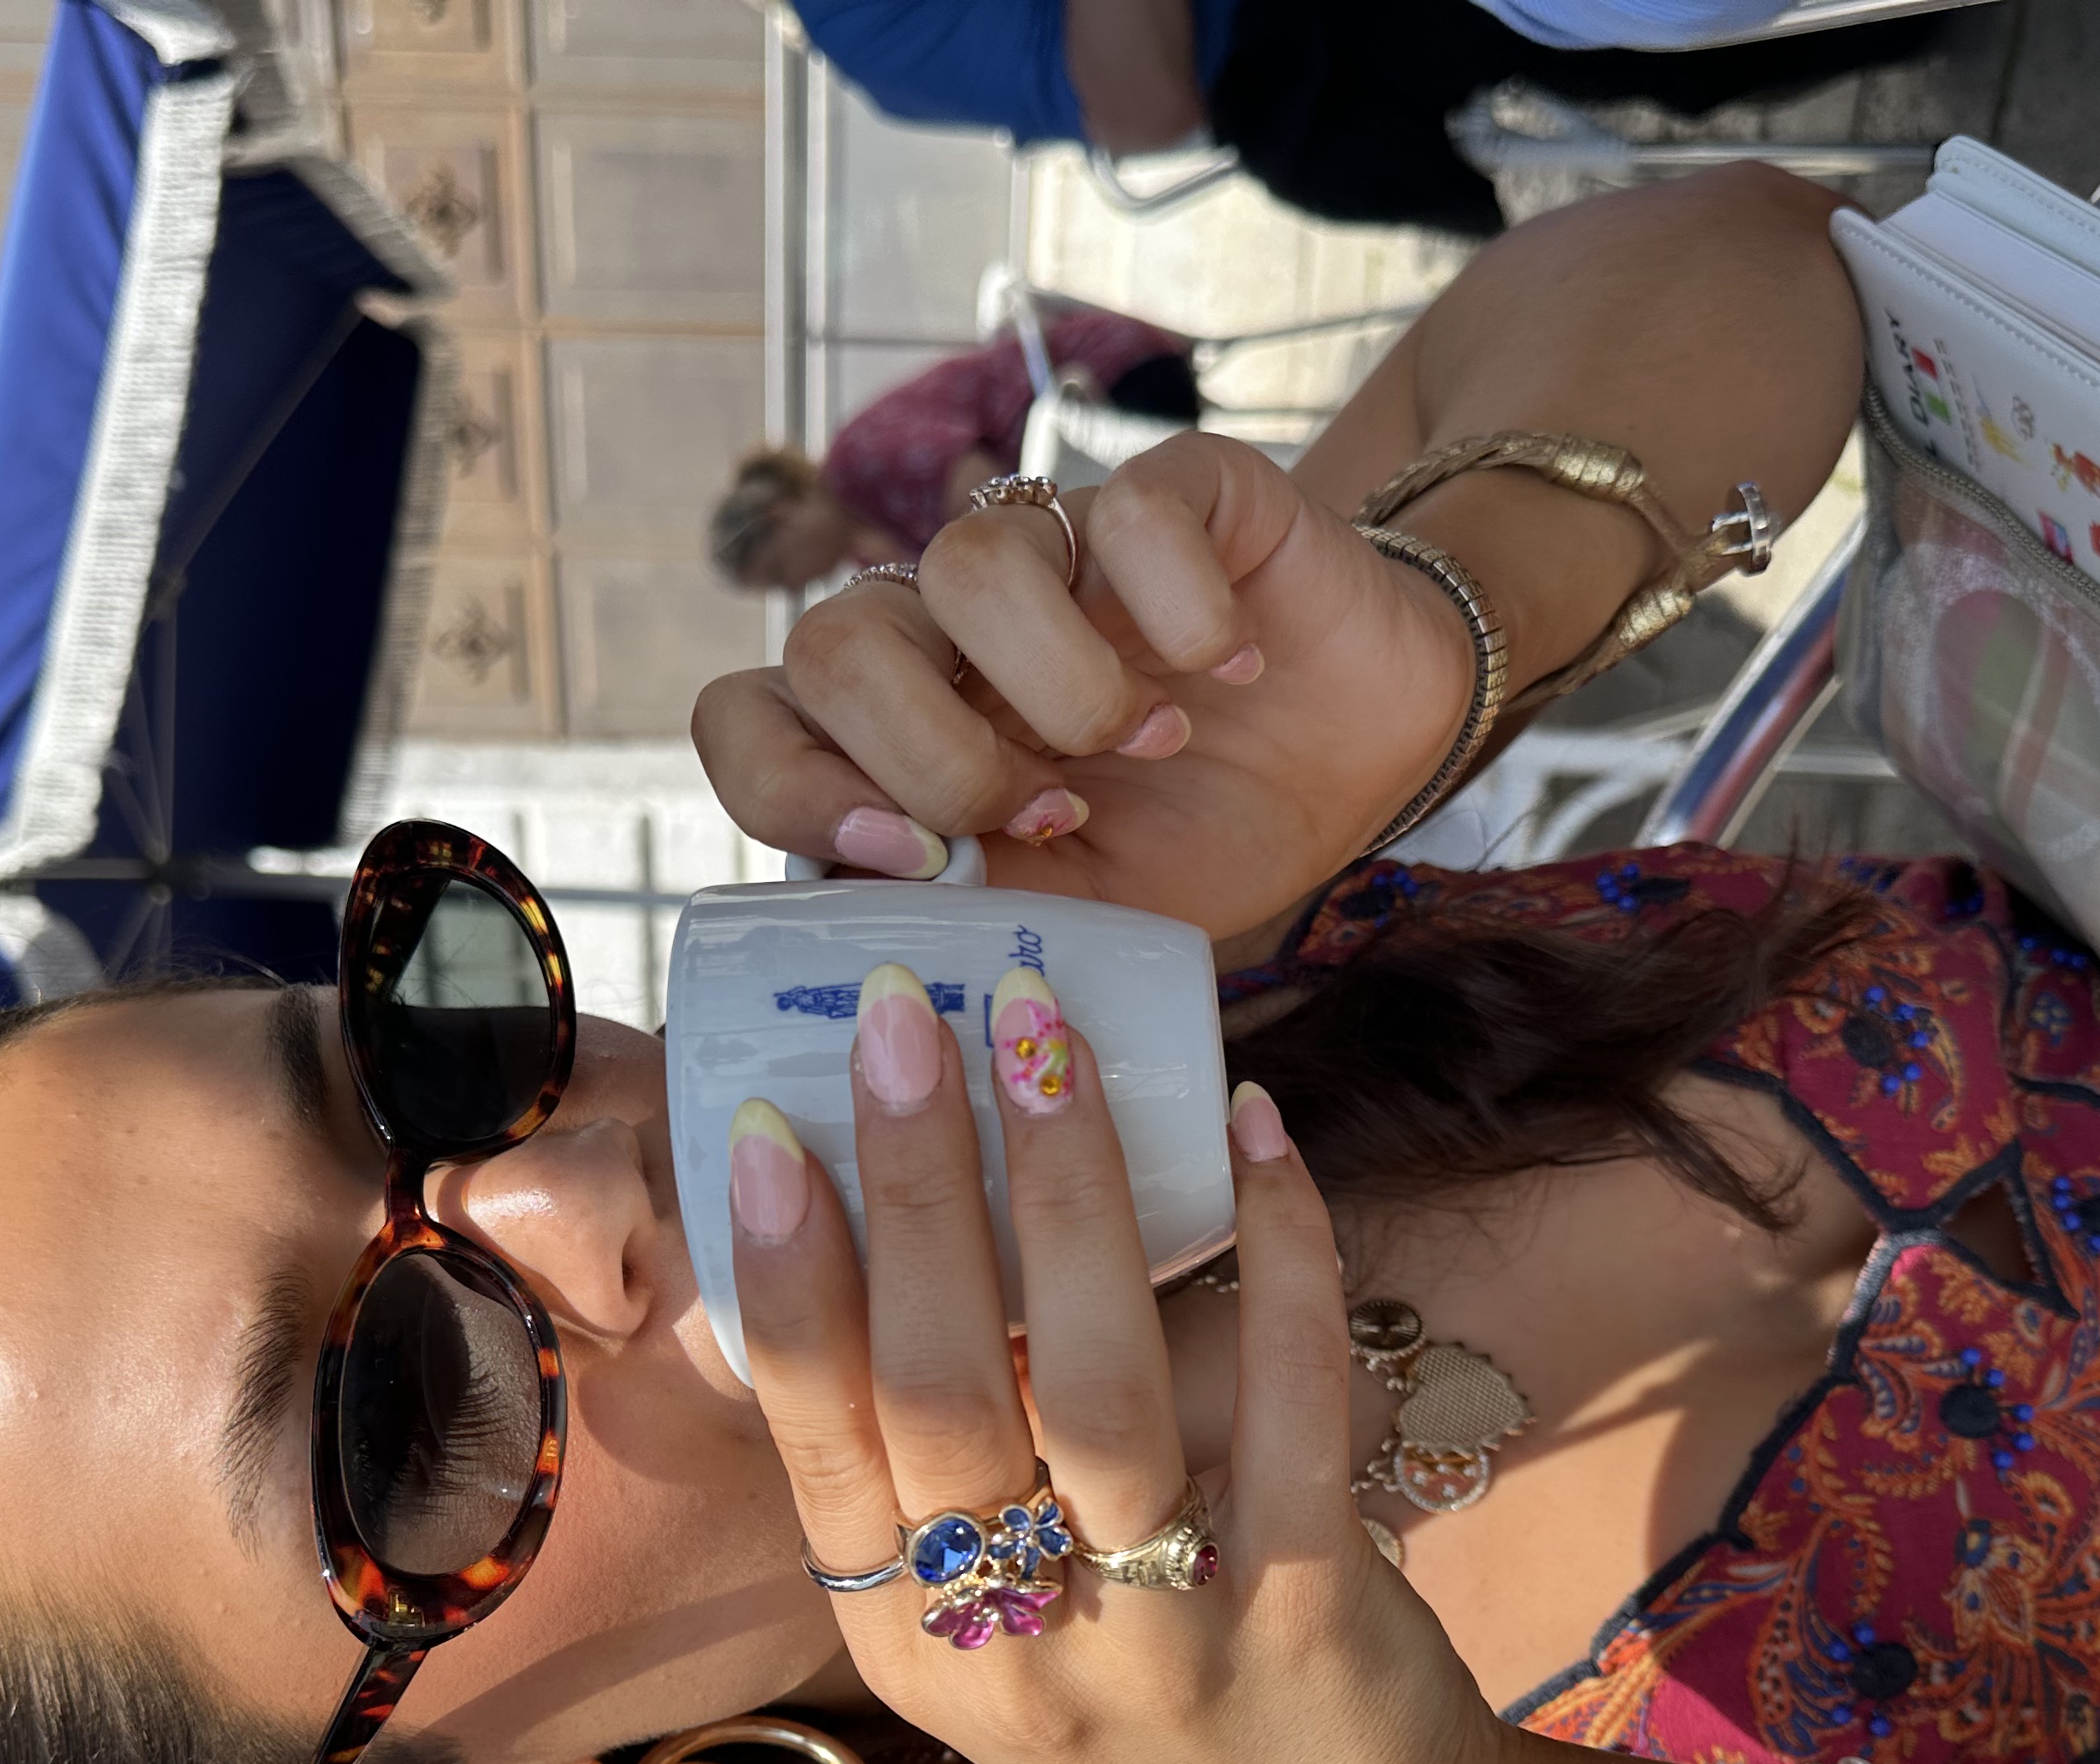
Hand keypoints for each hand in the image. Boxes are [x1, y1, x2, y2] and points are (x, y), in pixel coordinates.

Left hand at [691, 434, 1474, 944]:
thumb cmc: (1197, 835)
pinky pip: (1129, 513)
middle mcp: (947, 630)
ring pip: (963, 565)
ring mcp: (1050, 549)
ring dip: (1063, 690)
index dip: (788, 787)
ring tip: (1155, 742)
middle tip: (1053, 814)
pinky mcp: (1168, 493)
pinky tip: (1230, 659)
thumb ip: (969, 912)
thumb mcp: (1077, 915)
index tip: (904, 858)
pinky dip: (1184, 610)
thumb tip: (866, 936)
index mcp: (894, 730)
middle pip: (829, 640)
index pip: (740, 718)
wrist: (1359, 755)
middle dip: (932, 757)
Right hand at [723, 962, 1520, 1763]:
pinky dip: (1274, 1254)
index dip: (789, 1282)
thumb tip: (897, 1221)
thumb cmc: (1150, 1699)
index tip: (771, 1129)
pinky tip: (1255, 1131)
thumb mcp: (998, 1629)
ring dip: (1072, 1191)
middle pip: (944, 1393)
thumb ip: (942, 1472)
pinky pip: (1289, 1399)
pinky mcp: (1312, 1608)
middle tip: (904, 1015)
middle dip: (916, 1187)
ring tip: (1047, 1039)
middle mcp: (1015, 1653)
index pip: (823, 1444)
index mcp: (910, 1640)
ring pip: (1102, 1387)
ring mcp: (1166, 1637)